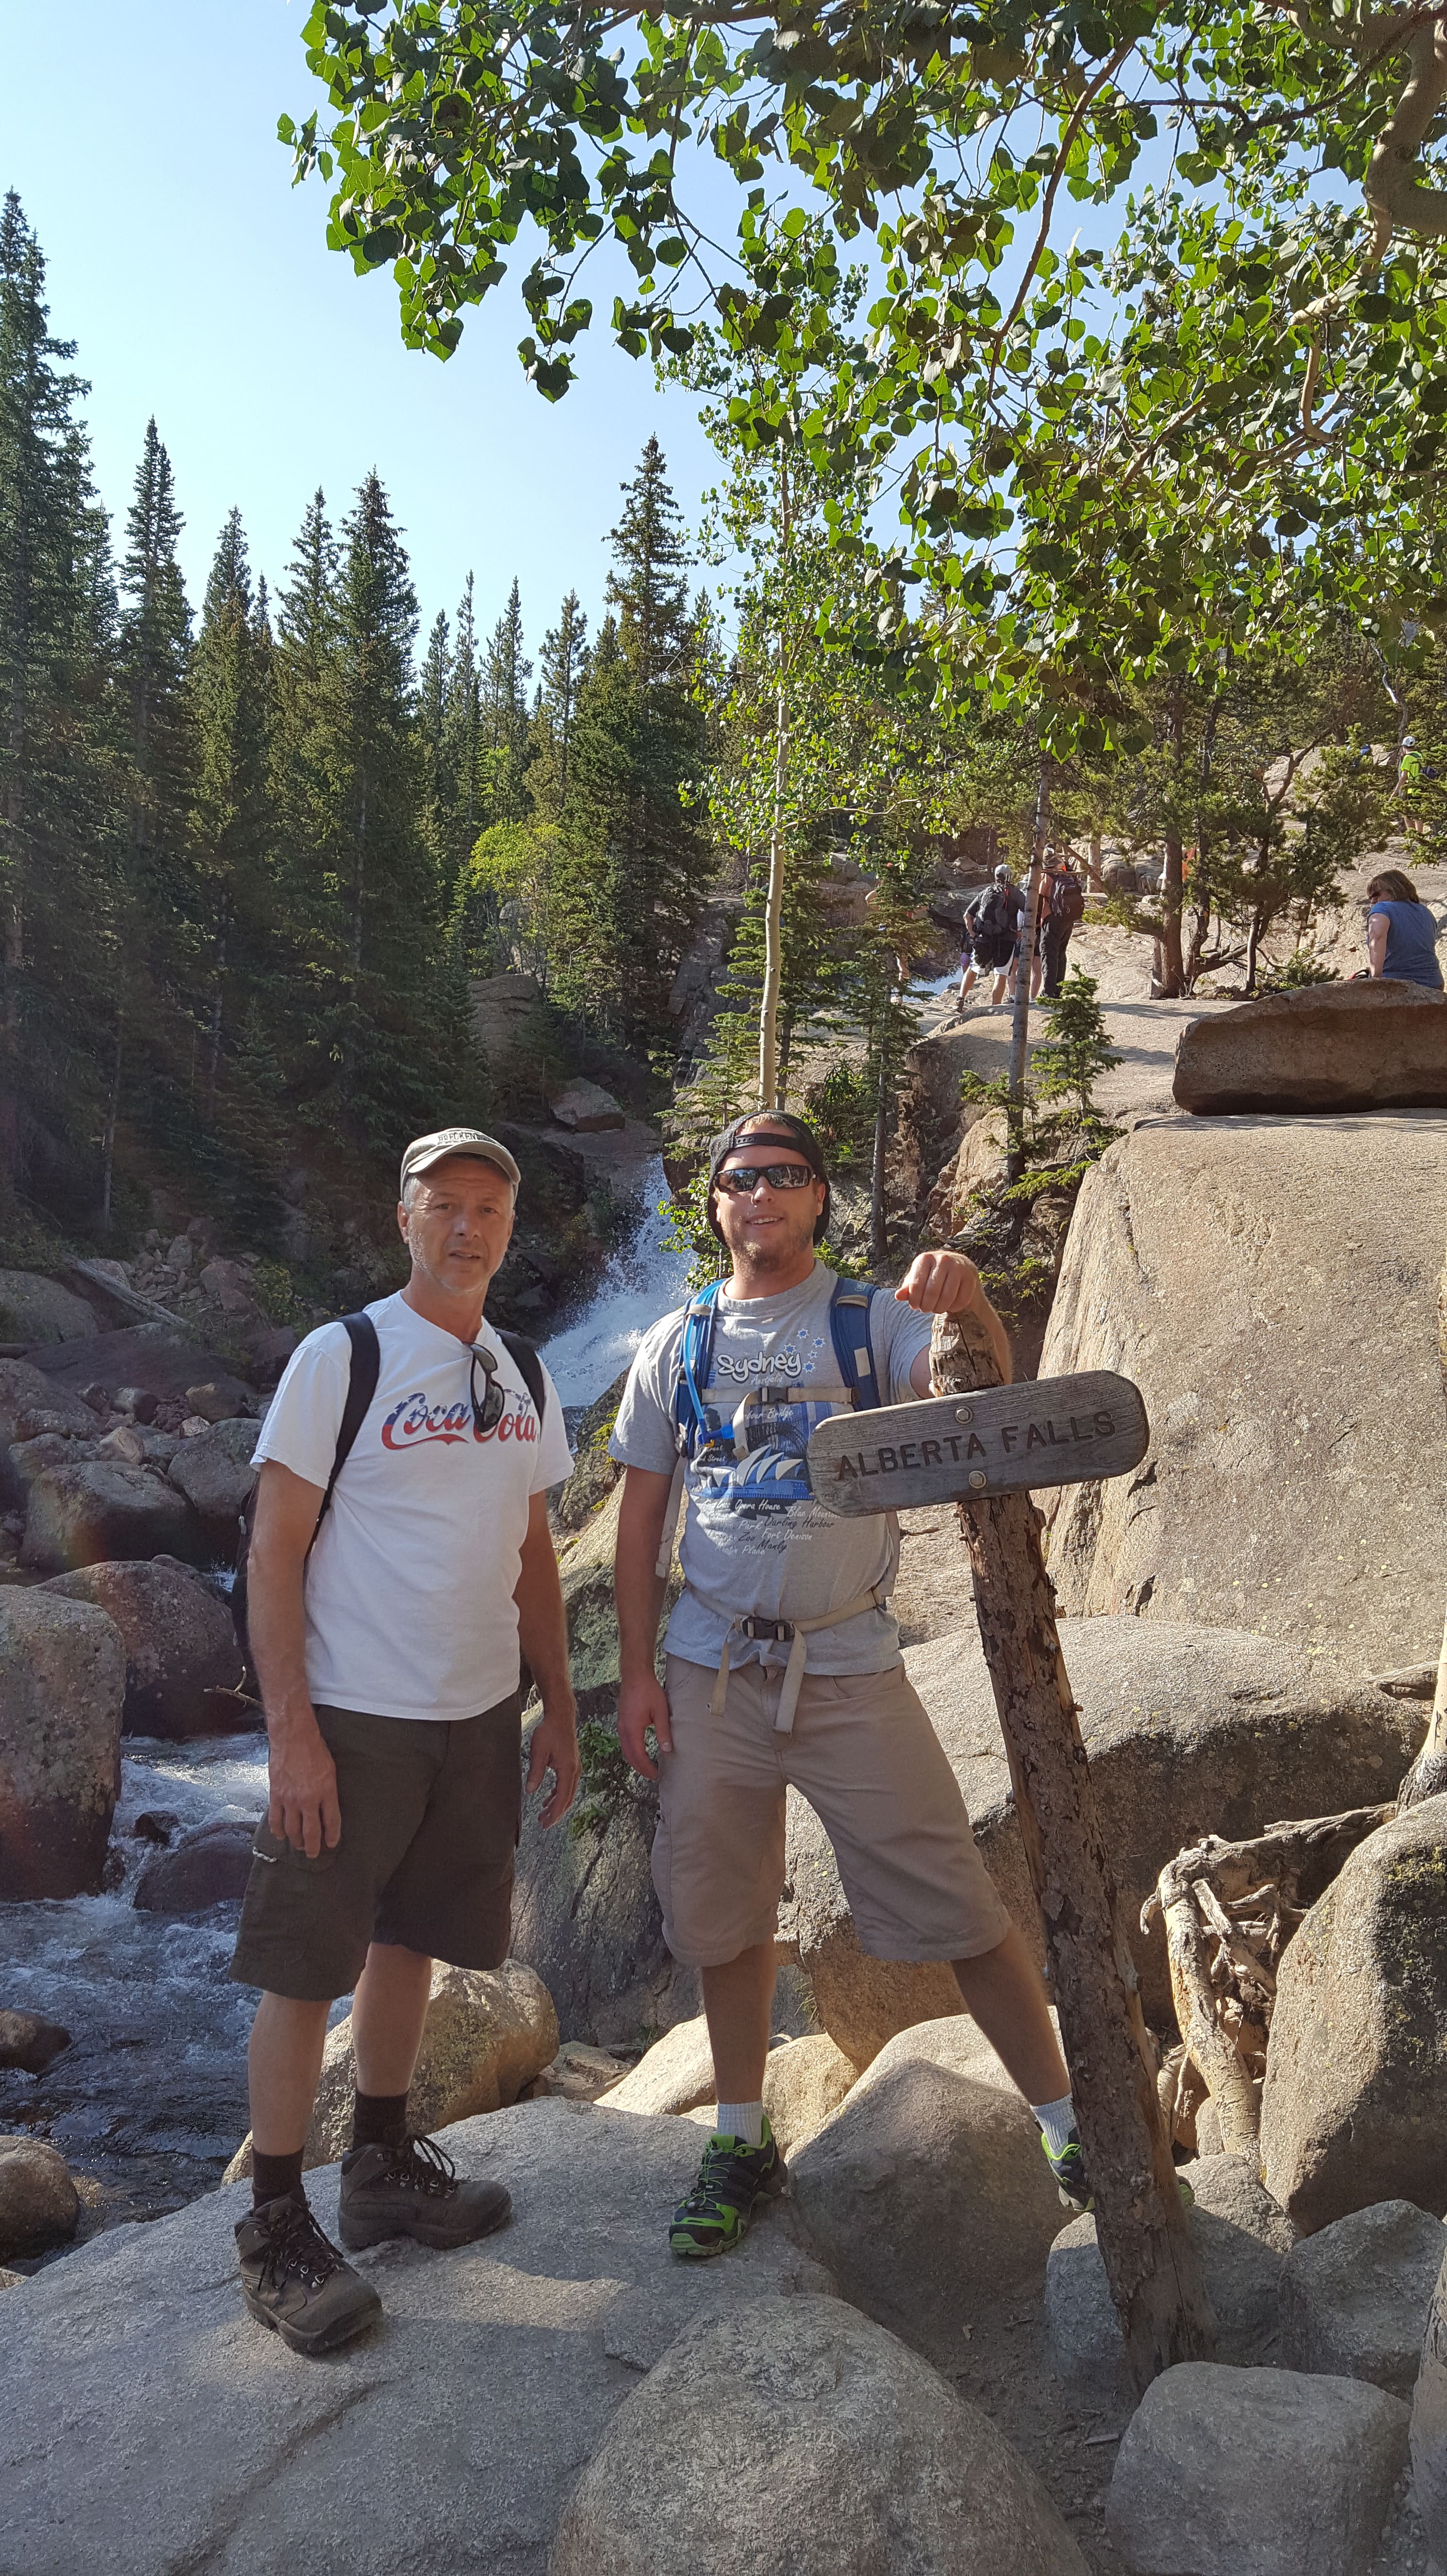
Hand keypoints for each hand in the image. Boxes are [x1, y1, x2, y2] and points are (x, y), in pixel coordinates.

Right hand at [267, 1713, 340, 1857]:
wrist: (293, 1737)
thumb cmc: (314, 1750)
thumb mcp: (330, 1771)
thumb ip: (329, 1792)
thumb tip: (327, 1809)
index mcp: (326, 1791)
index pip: (331, 1821)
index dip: (332, 1836)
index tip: (332, 1844)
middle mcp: (308, 1799)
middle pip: (311, 1832)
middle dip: (313, 1847)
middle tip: (313, 1854)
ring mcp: (290, 1799)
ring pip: (292, 1829)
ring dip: (296, 1841)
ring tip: (298, 1846)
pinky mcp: (276, 1795)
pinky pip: (275, 1819)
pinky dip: (278, 1830)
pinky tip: (281, 1835)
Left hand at [526, 1703, 580, 1828]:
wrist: (561, 1717)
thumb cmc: (549, 1732)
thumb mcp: (539, 1752)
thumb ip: (535, 1772)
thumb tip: (529, 1790)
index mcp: (568, 1769)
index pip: (562, 1798)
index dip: (555, 1813)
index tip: (546, 1824)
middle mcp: (575, 1770)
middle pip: (567, 1798)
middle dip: (556, 1813)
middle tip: (543, 1823)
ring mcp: (574, 1767)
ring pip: (567, 1793)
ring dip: (556, 1804)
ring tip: (544, 1814)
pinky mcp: (571, 1764)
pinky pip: (566, 1784)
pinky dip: (558, 1794)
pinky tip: (548, 1799)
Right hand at [618, 1670, 671, 1783]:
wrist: (635, 1675)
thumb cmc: (649, 1690)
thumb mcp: (661, 1711)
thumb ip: (663, 1732)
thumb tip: (667, 1750)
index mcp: (633, 1729)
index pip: (638, 1756)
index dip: (646, 1768)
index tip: (655, 1775)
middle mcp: (623, 1729)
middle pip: (629, 1755)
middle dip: (639, 1768)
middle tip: (651, 1775)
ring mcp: (621, 1724)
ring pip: (625, 1749)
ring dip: (635, 1760)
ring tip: (646, 1766)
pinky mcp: (622, 1720)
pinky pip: (624, 1741)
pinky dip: (631, 1750)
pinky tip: (639, 1751)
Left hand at [895, 1249, 983, 1315]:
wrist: (959, 1269)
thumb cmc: (932, 1276)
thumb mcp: (918, 1279)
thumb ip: (907, 1288)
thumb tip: (898, 1296)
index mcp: (925, 1258)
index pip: (915, 1286)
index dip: (914, 1301)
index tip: (915, 1306)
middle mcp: (942, 1259)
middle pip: (931, 1293)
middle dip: (927, 1307)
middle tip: (926, 1309)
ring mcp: (958, 1267)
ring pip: (947, 1298)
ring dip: (940, 1308)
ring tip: (937, 1308)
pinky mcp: (970, 1277)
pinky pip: (961, 1300)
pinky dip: (954, 1308)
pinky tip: (950, 1305)